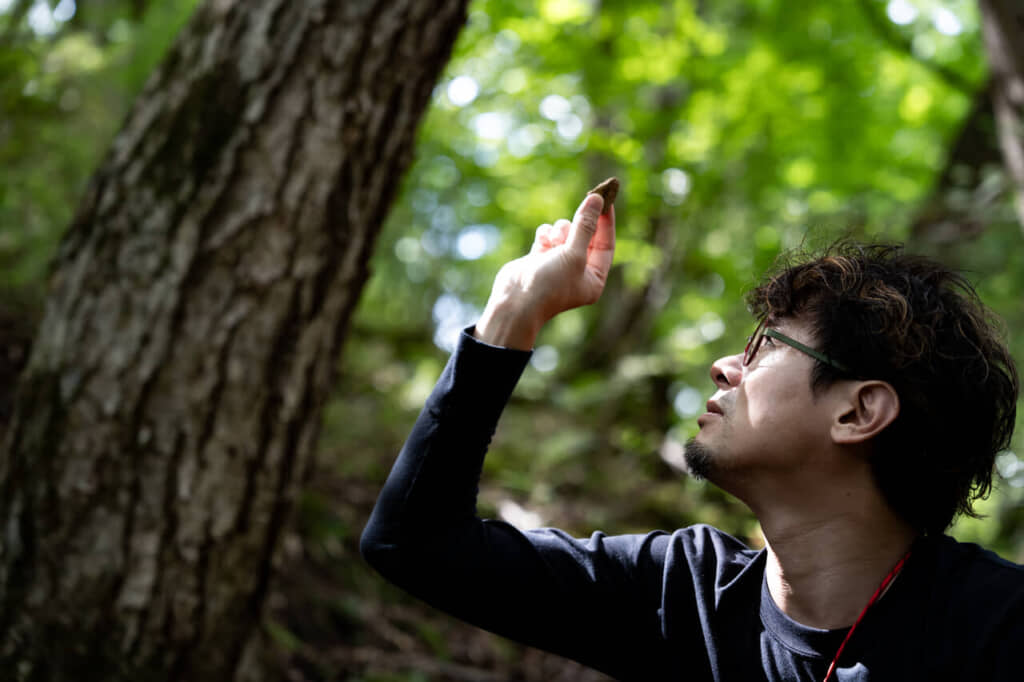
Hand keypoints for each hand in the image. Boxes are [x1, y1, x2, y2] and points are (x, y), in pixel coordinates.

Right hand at [475, 193, 615, 348]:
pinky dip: (546, 234)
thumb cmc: (549, 284)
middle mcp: (577, 272)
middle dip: (581, 224)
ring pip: (565, 233)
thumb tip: (598, 200)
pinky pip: (548, 236)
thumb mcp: (573, 254)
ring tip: (554, 238)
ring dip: (561, 230)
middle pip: (586, 237)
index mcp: (593, 279)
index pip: (605, 245)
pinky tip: (542, 240)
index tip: (605, 200)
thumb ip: (585, 226)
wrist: (515, 302)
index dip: (606, 223)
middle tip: (588, 198)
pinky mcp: (539, 258)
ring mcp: (557, 264)